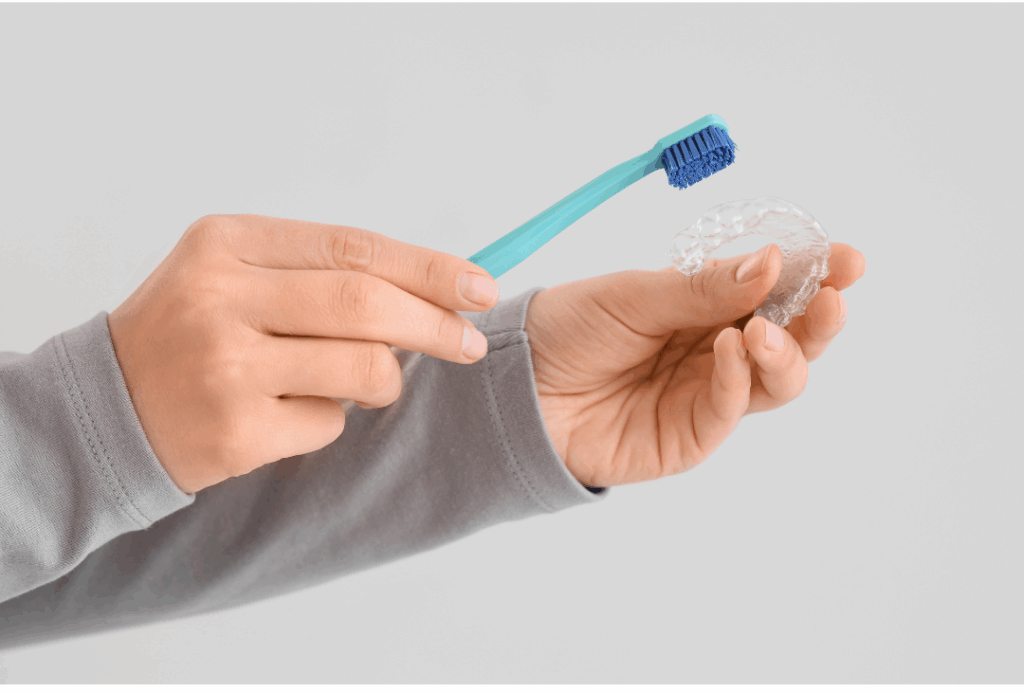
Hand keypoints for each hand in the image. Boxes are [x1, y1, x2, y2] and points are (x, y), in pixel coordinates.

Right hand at [108, 214, 498, 493]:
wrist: (105, 406)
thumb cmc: (189, 332)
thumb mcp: (234, 273)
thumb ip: (320, 270)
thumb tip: (432, 286)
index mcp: (226, 243)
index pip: (353, 247)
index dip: (427, 267)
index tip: (478, 285)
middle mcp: (220, 297)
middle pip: (366, 304)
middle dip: (435, 324)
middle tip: (469, 342)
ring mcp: (225, 367)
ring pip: (362, 368)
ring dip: (385, 379)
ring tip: (365, 382)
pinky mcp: (234, 432)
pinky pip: (329, 423)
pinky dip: (332, 419)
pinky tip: (291, 413)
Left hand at [524, 243, 865, 487]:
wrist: (513, 388)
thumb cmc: (566, 331)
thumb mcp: (631, 296)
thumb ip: (700, 288)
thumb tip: (772, 262)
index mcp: (704, 306)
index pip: (772, 289)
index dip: (813, 274)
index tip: (848, 259)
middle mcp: (714, 350)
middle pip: (788, 338)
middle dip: (816, 317)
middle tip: (832, 294)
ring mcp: (706, 395)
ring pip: (775, 380)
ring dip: (785, 352)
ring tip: (764, 327)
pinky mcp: (688, 437)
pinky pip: (729, 411)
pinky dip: (736, 380)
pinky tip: (731, 349)